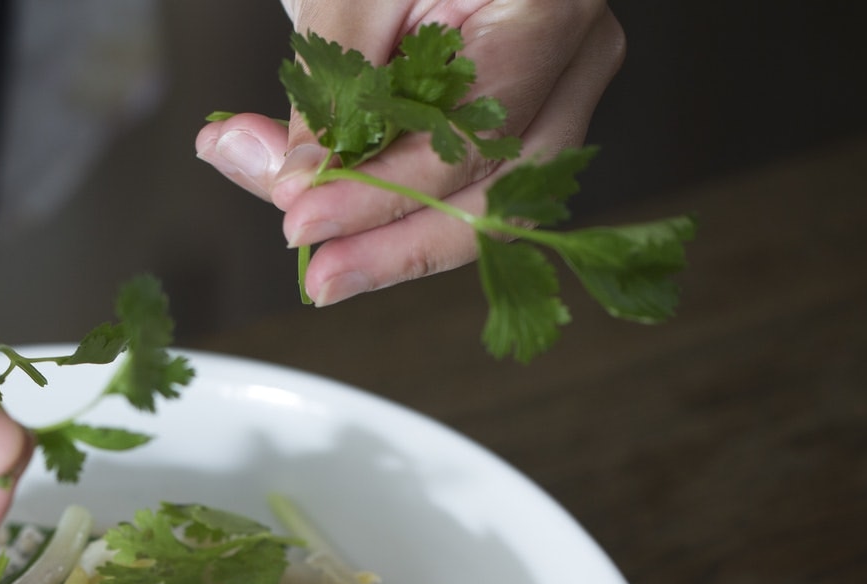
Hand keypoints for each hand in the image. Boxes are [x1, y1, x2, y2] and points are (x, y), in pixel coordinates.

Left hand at [196, 0, 624, 305]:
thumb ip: (328, 85)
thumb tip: (291, 183)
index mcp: (551, 6)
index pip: (473, 132)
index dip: (383, 191)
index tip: (301, 218)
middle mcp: (575, 60)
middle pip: (499, 196)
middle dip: (397, 246)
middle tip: (317, 275)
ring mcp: (562, 96)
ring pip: (491, 212)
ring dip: (396, 246)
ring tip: (321, 262)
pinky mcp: (528, 124)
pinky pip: (471, 194)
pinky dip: (400, 217)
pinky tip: (341, 223)